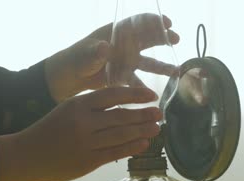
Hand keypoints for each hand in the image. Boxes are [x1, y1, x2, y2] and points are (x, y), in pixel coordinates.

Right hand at [0, 87, 162, 180]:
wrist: (28, 155)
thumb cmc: (49, 130)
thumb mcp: (66, 110)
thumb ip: (91, 108)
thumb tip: (122, 108)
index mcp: (78, 105)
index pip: (113, 95)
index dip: (135, 95)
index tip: (151, 95)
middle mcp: (84, 122)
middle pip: (121, 116)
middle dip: (144, 115)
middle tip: (159, 114)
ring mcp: (86, 143)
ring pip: (121, 135)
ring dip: (142, 131)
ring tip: (156, 128)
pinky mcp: (88, 161)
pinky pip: (115, 152)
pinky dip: (132, 147)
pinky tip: (144, 143)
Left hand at [45, 13, 179, 101]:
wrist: (67, 77)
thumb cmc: (74, 60)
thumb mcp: (84, 55)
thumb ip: (94, 52)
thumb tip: (104, 47)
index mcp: (115, 33)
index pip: (137, 22)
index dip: (153, 21)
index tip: (166, 23)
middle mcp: (123, 46)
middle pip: (147, 38)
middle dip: (163, 37)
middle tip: (176, 39)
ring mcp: (124, 61)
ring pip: (147, 62)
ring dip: (161, 66)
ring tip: (177, 71)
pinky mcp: (122, 76)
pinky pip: (137, 81)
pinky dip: (145, 87)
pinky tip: (155, 95)